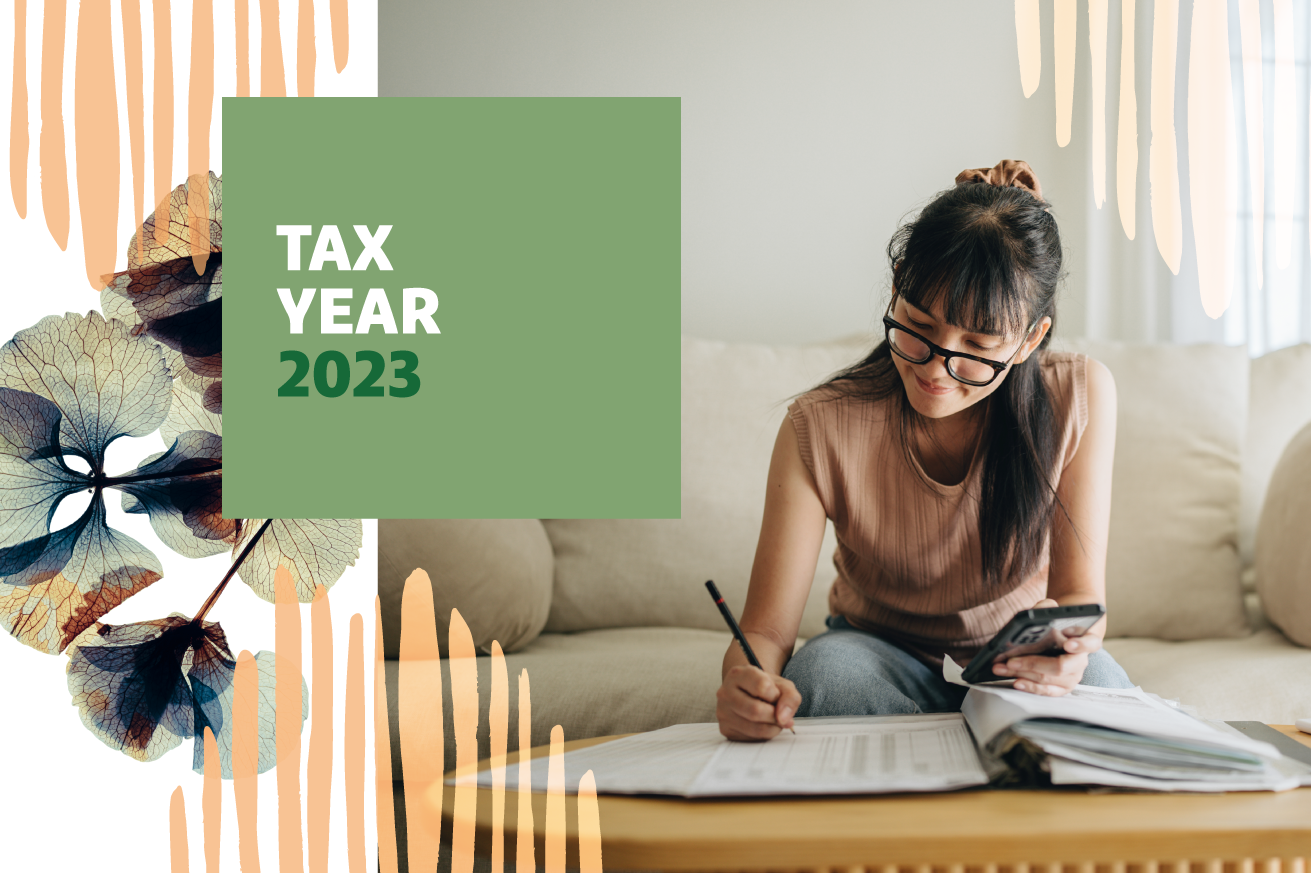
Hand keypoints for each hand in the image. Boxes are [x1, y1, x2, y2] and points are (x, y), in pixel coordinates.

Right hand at [716, 664, 800, 740]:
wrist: (750, 695)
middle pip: (756, 710)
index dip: (776, 695)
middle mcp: (725, 692)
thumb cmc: (767, 689)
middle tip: (779, 714)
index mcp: (737, 674)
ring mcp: (722, 712)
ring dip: (772, 727)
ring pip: (755, 728)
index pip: (762, 686)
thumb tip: (784, 719)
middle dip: (775, 715)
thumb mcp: (783, 686)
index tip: (775, 695)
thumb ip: (790, 697)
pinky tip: (762, 725)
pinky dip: (764, 735)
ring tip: (773, 719)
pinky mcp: (725, 729)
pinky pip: (751, 738)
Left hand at [989, 598, 1104, 696]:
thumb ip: (1047, 608)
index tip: (1068, 644)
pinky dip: (1030, 687)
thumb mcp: (1052, 613)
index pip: (1090, 643)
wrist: (1058, 638)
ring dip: (1022, 674)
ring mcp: (1072, 677)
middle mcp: (1081, 661)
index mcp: (1085, 640)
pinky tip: (1016, 681)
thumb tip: (1039, 609)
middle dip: (1033, 663)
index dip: (1081, 645)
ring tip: (1002, 667)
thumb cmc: (1055, 626)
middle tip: (1012, 660)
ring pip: (1048, 679)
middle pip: (1060, 666)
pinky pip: (1046, 691)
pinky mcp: (1061, 688)